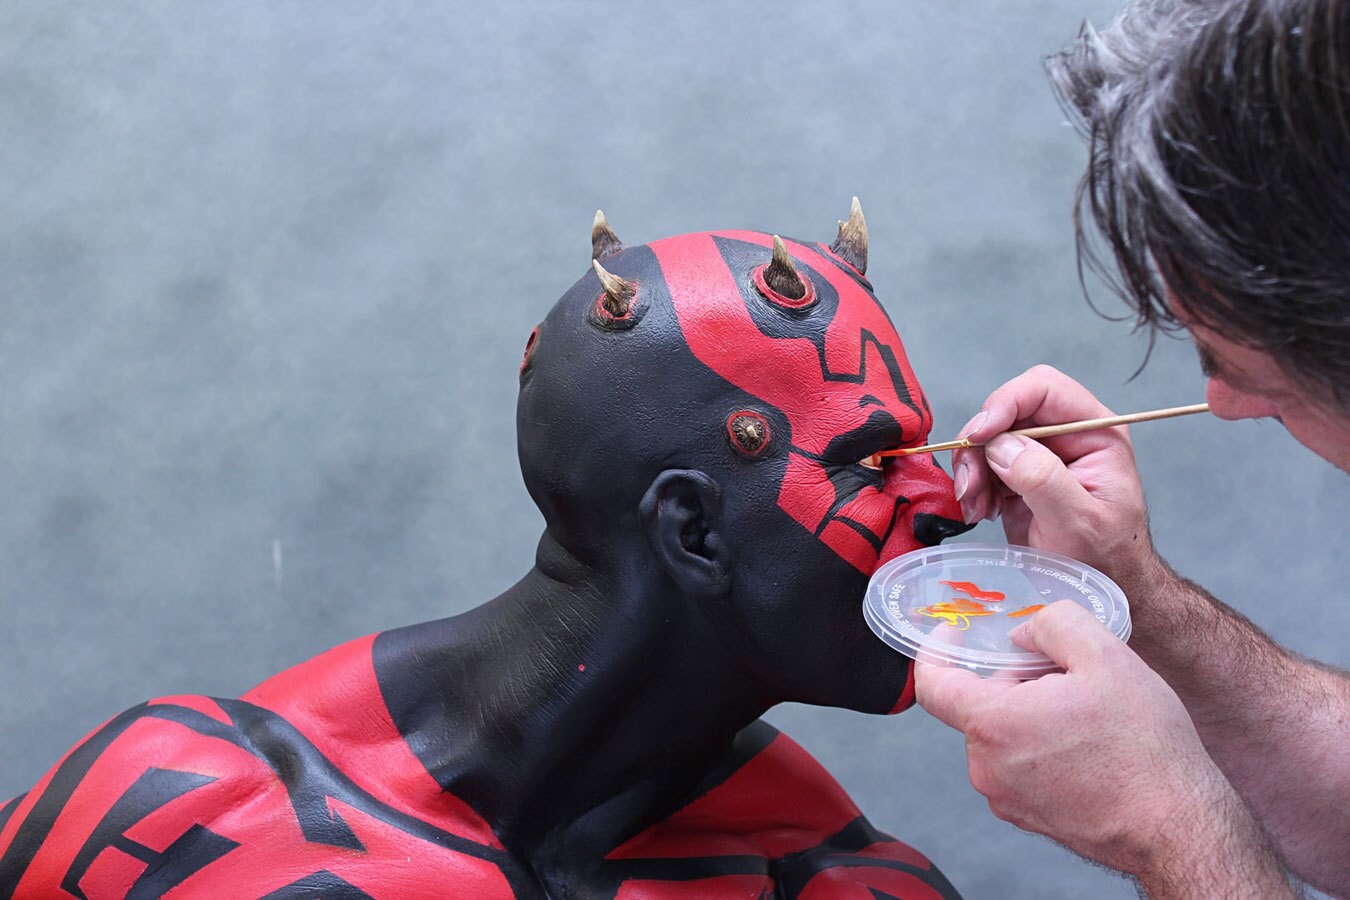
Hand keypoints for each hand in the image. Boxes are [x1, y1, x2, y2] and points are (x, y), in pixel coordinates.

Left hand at [916, 601, 1251, 881]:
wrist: (1178, 826)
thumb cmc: (1144, 747)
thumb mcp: (1105, 655)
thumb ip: (1051, 623)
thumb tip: (1021, 634)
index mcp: (994, 725)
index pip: (932, 684)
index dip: (935, 650)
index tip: (955, 633)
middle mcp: (987, 768)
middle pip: (979, 705)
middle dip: (1014, 681)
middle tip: (1066, 677)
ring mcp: (1005, 798)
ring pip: (1001, 736)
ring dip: (1030, 716)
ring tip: (1086, 717)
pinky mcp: (1028, 817)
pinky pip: (1018, 766)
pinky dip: (1040, 747)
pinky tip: (1088, 747)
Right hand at [952, 365, 1155, 587]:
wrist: (1103, 588)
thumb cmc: (1106, 558)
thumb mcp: (1079, 521)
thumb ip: (1043, 479)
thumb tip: (1001, 446)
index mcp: (1094, 432)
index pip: (1044, 389)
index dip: (1006, 402)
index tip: (978, 435)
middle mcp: (1065, 436)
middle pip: (1007, 412)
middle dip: (980, 446)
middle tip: (970, 485)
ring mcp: (1040, 455)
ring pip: (987, 439)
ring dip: (971, 470)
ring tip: (976, 507)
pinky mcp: (1017, 476)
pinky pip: (981, 465)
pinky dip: (972, 487)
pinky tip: (981, 513)